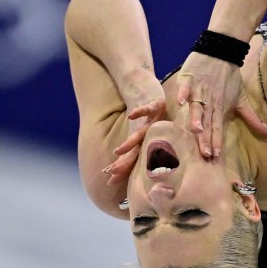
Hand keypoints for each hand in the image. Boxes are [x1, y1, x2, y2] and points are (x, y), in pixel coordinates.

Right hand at [104, 70, 165, 185]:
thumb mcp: (134, 129)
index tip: (109, 181)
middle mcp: (152, 134)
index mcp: (146, 142)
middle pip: (137, 151)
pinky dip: (141, 112)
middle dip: (125, 163)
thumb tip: (113, 162)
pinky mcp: (157, 104)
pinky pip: (149, 108)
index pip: (133, 159)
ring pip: (143, 133)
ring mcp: (156, 120)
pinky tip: (131, 116)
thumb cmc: (139, 110)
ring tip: (117, 152)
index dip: (122, 170)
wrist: (146, 86)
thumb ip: (127, 146)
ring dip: (131, 142)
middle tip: (112, 173)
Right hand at [176, 51, 266, 158]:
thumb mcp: (242, 99)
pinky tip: (181, 101)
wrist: (221, 52)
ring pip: (197, 107)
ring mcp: (199, 90)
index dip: (216, 140)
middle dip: (205, 138)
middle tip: (205, 152)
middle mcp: (209, 102)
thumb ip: (252, 118)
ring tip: (196, 129)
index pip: (218, 127)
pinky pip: (186, 87)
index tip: (215, 155)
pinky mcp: (189, 79)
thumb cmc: (230, 79)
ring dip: (196, 118)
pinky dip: (183, 93)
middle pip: (206, 122)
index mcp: (220, 108)